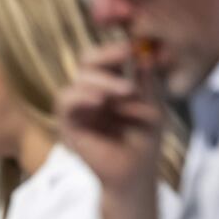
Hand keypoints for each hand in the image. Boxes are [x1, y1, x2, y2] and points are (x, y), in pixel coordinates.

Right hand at [57, 42, 162, 195]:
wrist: (135, 174)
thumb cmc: (145, 140)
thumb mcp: (153, 104)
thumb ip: (147, 80)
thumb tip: (145, 52)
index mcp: (109, 85)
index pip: (104, 58)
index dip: (114, 47)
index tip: (133, 44)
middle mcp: (90, 93)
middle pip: (86, 61)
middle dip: (106, 55)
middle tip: (127, 54)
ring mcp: (78, 108)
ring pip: (78, 79)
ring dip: (103, 80)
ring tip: (128, 92)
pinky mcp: (67, 124)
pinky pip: (65, 100)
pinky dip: (82, 96)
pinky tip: (101, 101)